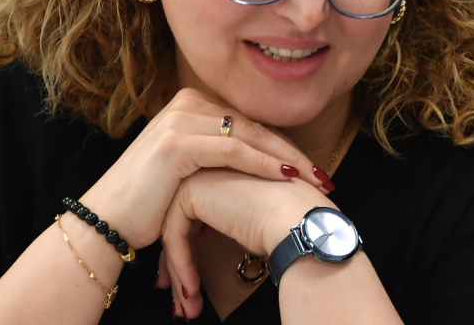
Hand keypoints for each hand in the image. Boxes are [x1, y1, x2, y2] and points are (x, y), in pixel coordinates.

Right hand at [75, 88, 326, 249]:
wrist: (107, 219)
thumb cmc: (152, 201)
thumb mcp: (191, 167)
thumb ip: (220, 152)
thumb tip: (265, 158)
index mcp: (191, 104)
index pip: (250, 124)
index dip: (285, 146)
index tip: (314, 169)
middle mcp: (186, 103)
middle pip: (254, 127)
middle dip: (293, 154)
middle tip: (324, 177)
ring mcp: (180, 119)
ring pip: (249, 137)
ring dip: (287, 160)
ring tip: (314, 180)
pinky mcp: (177, 143)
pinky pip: (233, 151)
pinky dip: (264, 164)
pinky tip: (287, 178)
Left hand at [158, 169, 332, 319]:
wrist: (299, 221)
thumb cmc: (294, 222)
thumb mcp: (259, 219)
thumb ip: (233, 222)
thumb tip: (213, 247)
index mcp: (227, 170)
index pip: (197, 216)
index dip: (191, 254)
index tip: (191, 287)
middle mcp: (210, 167)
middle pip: (183, 224)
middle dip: (180, 268)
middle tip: (185, 302)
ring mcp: (199, 174)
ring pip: (175, 231)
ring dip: (180, 272)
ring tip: (188, 306)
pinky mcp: (191, 189)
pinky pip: (174, 234)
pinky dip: (181, 264)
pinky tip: (191, 289)